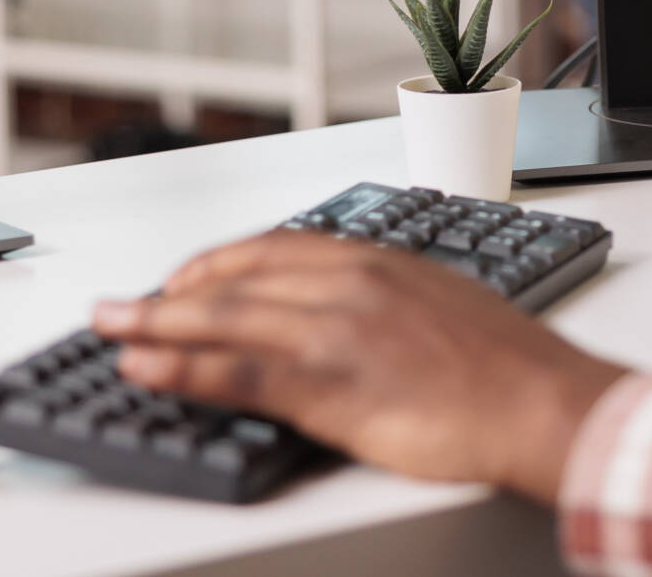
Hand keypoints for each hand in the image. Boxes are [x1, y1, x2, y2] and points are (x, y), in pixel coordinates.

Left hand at [93, 230, 629, 502]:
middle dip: (168, 289)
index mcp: (377, 260)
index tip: (184, 279)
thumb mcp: (444, 302)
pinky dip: (182, 366)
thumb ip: (388, 299)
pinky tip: (145, 367)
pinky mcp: (331, 384)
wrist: (542, 402)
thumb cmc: (508, 364)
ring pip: (224, 318)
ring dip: (155, 323)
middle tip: (119, 303)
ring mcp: (336, 331)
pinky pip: (239, 372)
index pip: (274, 249)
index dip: (217, 264)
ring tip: (109, 329)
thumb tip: (353, 317)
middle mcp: (349, 283)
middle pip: (236, 279)